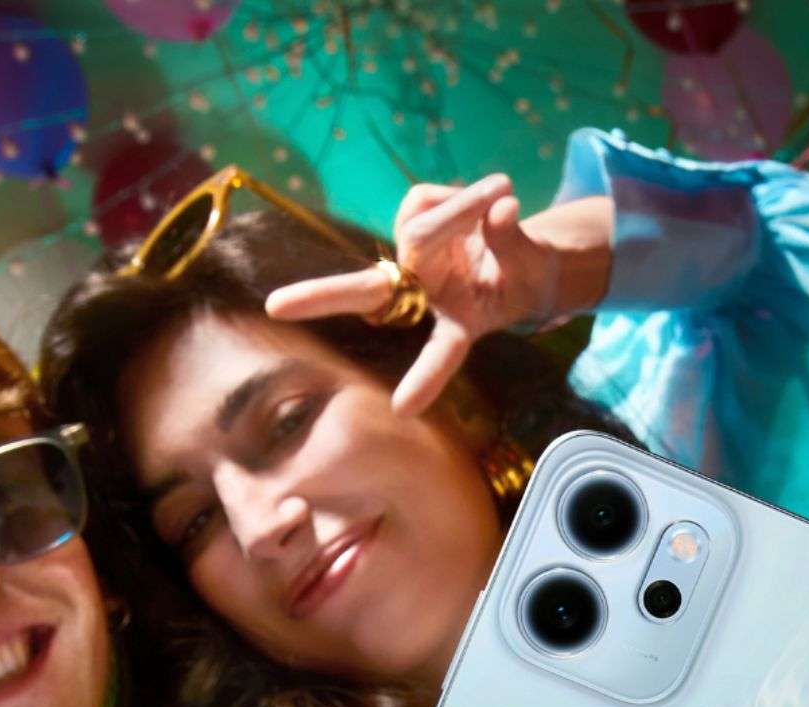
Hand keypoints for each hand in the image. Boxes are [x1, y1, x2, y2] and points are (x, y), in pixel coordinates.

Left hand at [265, 175, 611, 415]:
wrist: (519, 251)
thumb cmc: (524, 276)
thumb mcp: (531, 269)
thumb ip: (514, 243)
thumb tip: (500, 209)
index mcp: (459, 321)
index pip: (441, 353)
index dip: (426, 378)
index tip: (402, 409)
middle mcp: (424, 292)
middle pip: (370, 293)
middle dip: (324, 296)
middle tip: (277, 307)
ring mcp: (413, 256)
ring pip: (420, 229)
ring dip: (463, 208)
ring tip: (504, 194)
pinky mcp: (411, 218)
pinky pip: (423, 201)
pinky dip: (456, 195)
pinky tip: (480, 200)